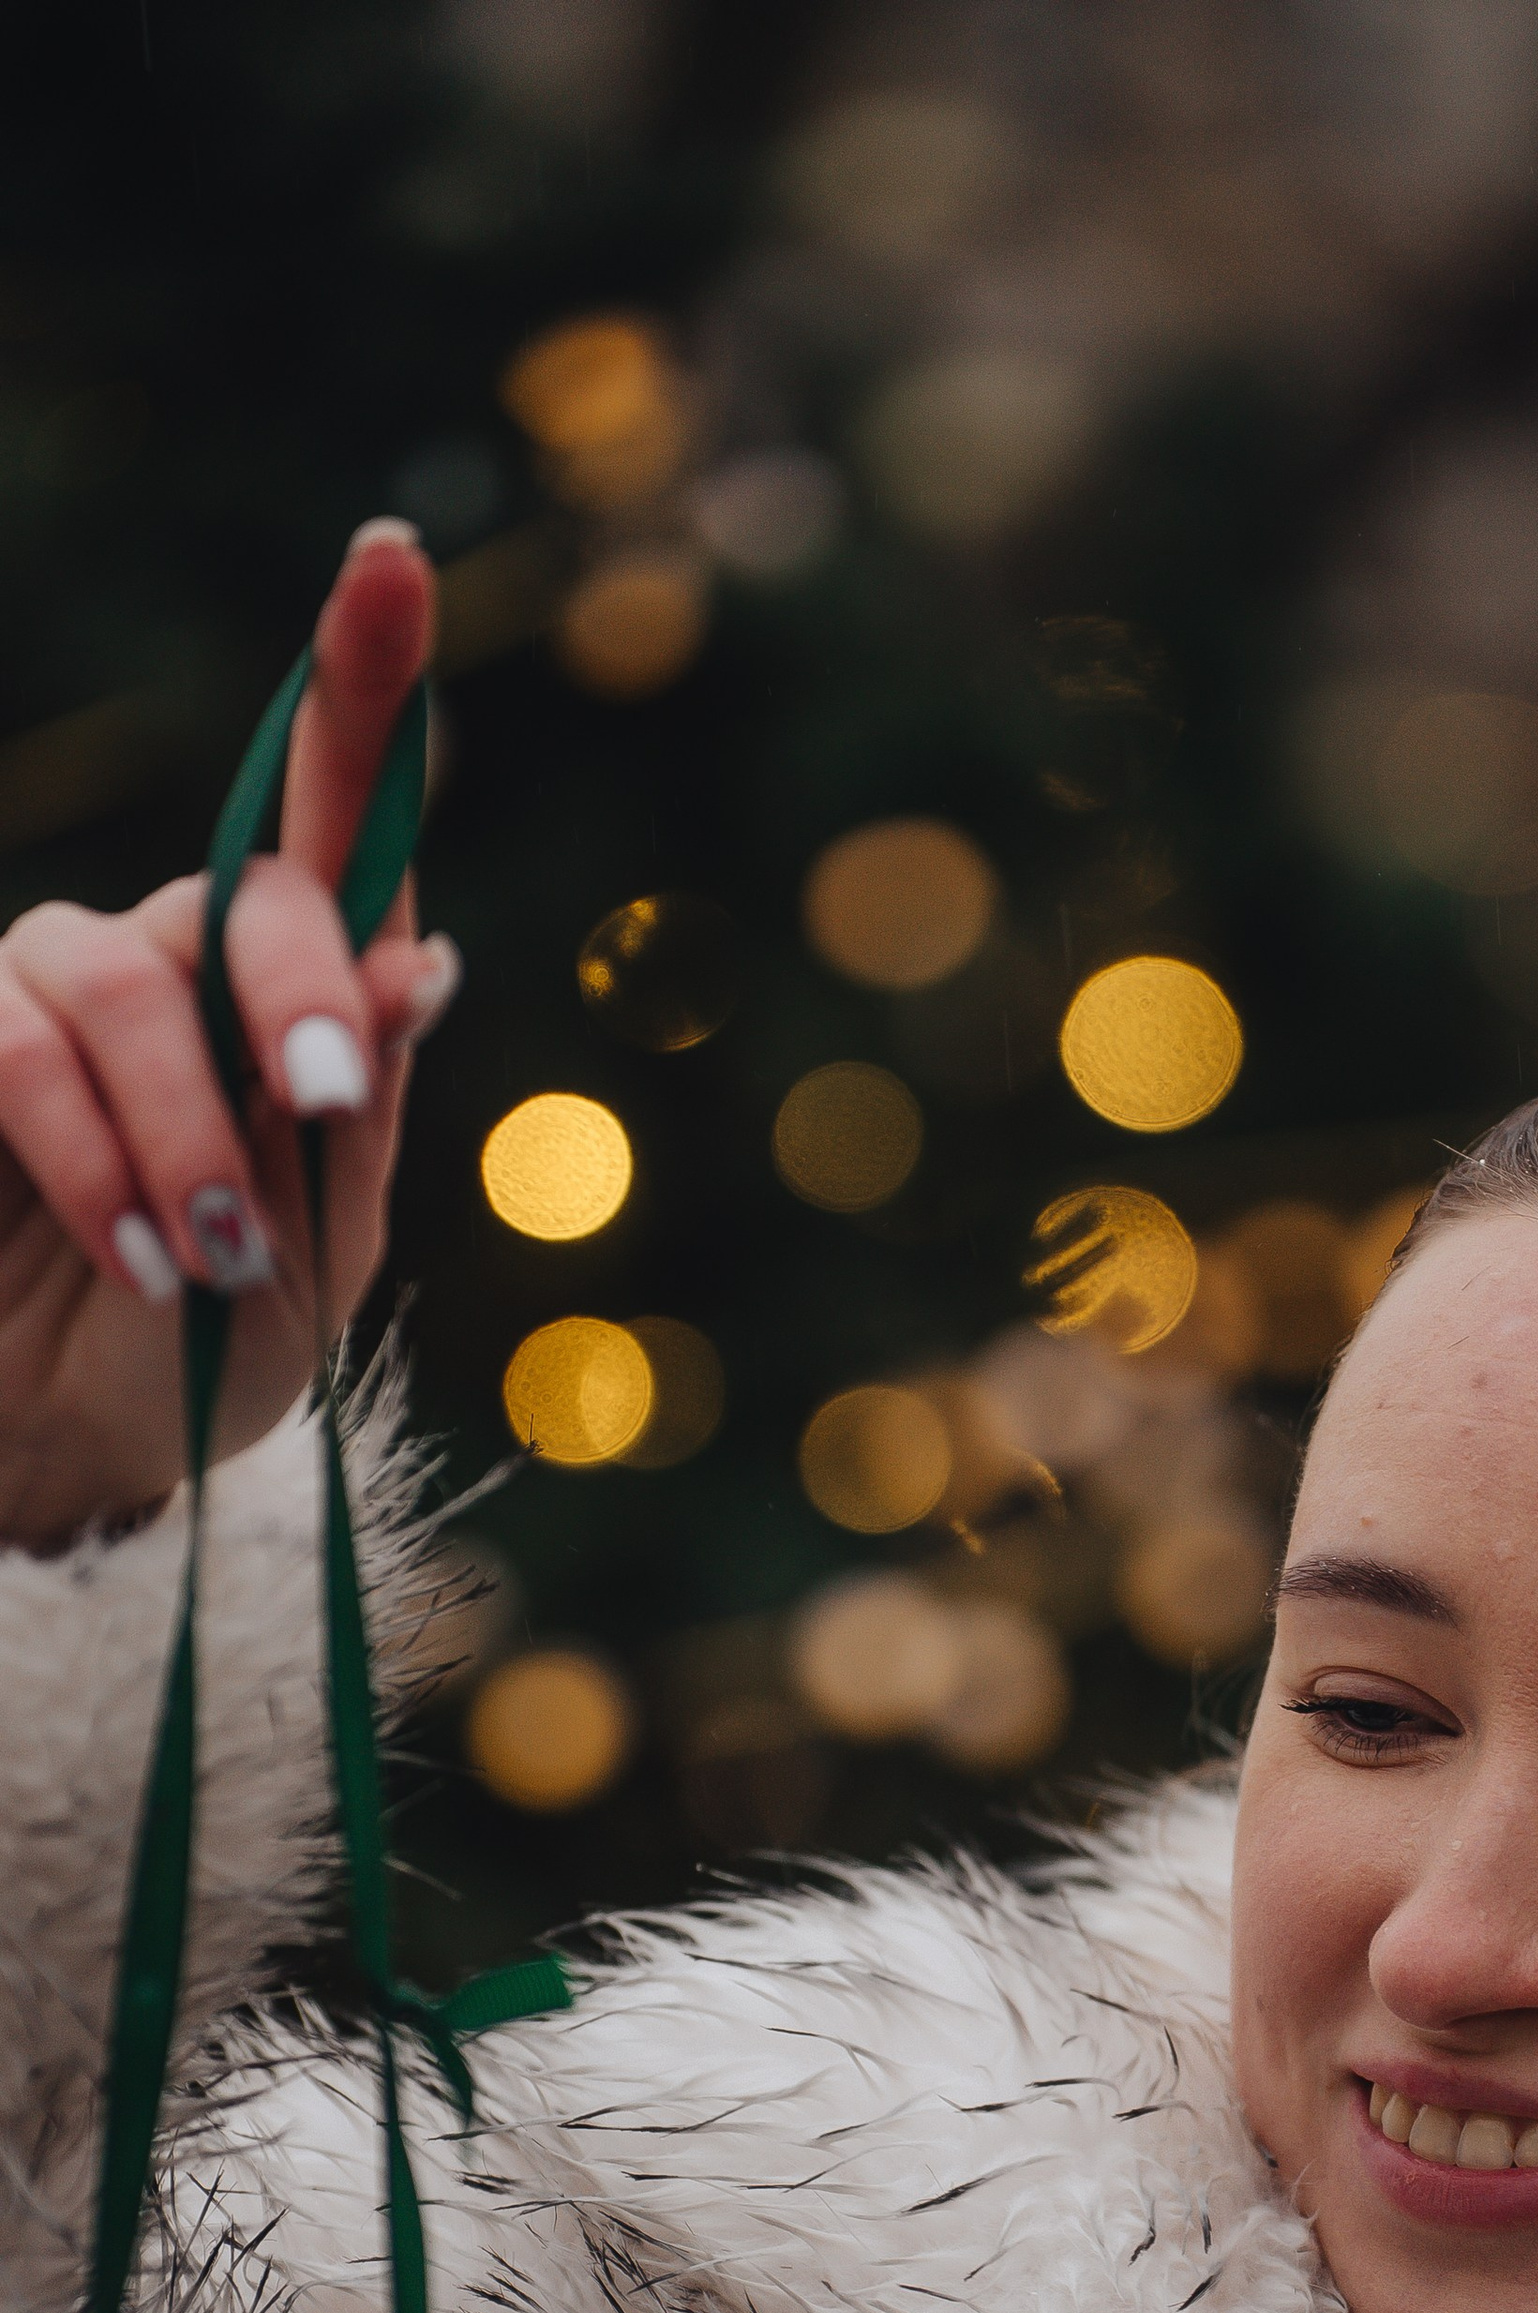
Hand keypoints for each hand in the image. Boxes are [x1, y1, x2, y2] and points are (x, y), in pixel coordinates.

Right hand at [0, 523, 454, 1550]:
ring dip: (184, 1132)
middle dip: (291, 990)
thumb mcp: (316, 1255)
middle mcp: (163, 958)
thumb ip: (348, 1113)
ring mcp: (41, 990)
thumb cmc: (208, 1357)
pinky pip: (11, 1049)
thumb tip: (420, 959)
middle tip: (321, 1099)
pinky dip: (92, 1159)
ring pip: (118, 988)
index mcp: (285, 996)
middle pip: (239, 896)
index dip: (360, 686)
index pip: (331, 826)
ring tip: (213, 1262)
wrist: (70, 1454)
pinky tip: (147, 1257)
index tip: (389, 557)